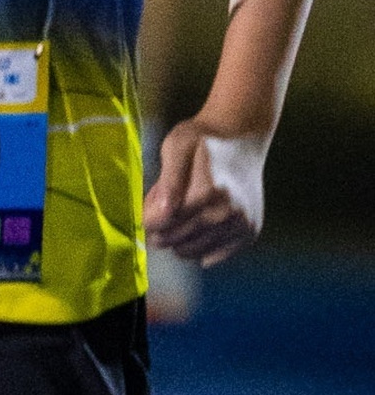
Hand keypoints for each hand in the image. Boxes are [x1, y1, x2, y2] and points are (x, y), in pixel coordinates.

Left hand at [143, 116, 265, 267]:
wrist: (241, 138)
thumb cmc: (203, 141)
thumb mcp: (177, 146)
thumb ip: (167, 181)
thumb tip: (158, 215)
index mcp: (209, 191)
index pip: (163, 224)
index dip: (147, 219)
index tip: (147, 208)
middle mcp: (228, 213)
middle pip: (175, 240)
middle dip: (159, 230)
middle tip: (160, 211)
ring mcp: (241, 226)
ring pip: (190, 252)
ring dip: (177, 239)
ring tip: (179, 215)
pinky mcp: (248, 233)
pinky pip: (211, 256)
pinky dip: (198, 246)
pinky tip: (197, 225)